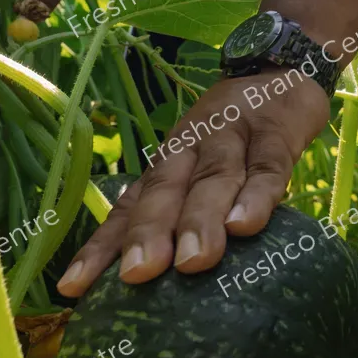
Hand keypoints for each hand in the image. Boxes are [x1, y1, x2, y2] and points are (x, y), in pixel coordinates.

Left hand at [55, 66, 331, 295]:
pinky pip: (268, 167)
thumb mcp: (204, 162)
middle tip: (137, 274)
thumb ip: (185, 206)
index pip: (129, 204)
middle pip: (167, 188)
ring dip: (200, 218)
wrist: (284, 68)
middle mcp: (192, 145)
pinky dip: (257, 195)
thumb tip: (152, 275)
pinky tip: (246, 225)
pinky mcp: (277, 134)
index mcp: (170, 159)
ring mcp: (235, 136)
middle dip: (150, 232)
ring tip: (193, 261)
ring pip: (214, 177)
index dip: (101, 246)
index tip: (72, 288)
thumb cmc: (238, 132)